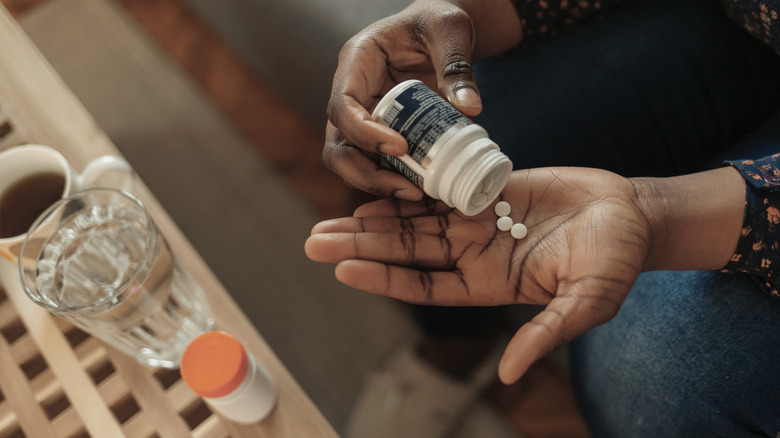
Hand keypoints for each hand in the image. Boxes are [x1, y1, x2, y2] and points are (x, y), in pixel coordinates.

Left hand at [306, 168, 652, 382]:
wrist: (631, 215)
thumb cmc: (613, 262)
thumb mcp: (585, 303)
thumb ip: (546, 333)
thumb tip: (510, 374)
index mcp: (488, 284)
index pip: (424, 285)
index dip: (385, 279)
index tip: (344, 271)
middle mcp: (474, 253)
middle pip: (407, 251)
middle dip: (363, 245)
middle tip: (314, 241)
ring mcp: (479, 219)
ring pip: (415, 219)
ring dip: (374, 216)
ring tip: (331, 216)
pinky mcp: (489, 187)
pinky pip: (441, 184)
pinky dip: (410, 183)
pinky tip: (378, 180)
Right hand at [324, 0, 521, 199]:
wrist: (441, 32)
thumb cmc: (439, 21)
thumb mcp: (451, 31)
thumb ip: (458, 66)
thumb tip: (469, 108)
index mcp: (357, 59)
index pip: (341, 104)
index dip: (363, 132)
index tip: (400, 147)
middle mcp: (351, 91)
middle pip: (337, 142)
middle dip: (364, 171)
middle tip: (406, 187)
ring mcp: (361, 115)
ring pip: (350, 160)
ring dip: (377, 182)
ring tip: (416, 194)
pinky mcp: (378, 132)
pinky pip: (374, 163)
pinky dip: (392, 179)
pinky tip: (421, 190)